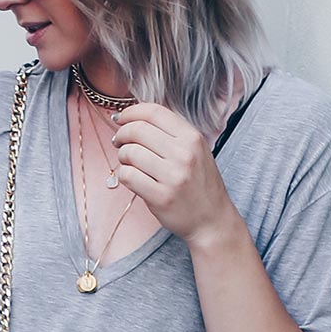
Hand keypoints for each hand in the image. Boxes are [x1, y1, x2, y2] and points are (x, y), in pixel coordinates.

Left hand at [112, 101, 236, 249]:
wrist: (212, 220)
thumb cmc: (199, 184)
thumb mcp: (195, 150)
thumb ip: (170, 133)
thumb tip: (132, 117)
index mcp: (192, 137)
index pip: (153, 112)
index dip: (131, 112)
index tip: (121, 119)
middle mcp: (184, 154)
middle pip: (137, 130)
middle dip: (122, 134)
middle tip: (119, 142)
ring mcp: (173, 176)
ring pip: (130, 152)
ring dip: (122, 156)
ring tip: (127, 163)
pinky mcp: (161, 197)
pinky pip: (128, 176)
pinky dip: (123, 175)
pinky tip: (130, 177)